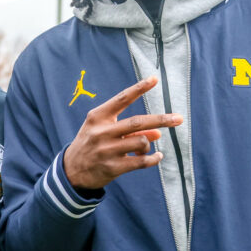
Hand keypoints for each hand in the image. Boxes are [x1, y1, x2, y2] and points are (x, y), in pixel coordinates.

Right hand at [63, 76, 182, 189]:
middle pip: (138, 122)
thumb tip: (158, 132)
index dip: (139, 88)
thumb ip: (129, 129)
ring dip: (148, 144)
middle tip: (179, 118)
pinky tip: (158, 157)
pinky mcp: (113, 167)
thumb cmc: (92, 144)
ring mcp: (107, 150)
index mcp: (98, 117)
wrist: (71, 171)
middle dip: (161, 119)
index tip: (155, 79)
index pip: (122, 99)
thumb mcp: (104, 131)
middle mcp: (102, 132)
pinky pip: (141, 161)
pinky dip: (154, 159)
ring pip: (141, 142)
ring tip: (144, 148)